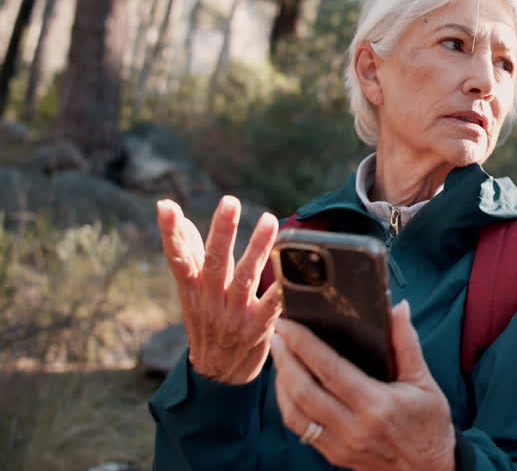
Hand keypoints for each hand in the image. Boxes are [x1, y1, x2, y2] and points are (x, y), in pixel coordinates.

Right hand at [158, 196, 282, 384]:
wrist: (218, 373)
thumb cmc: (207, 322)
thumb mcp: (192, 292)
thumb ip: (189, 255)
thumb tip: (179, 219)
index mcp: (193, 288)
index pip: (177, 257)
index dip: (170, 232)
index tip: (166, 206)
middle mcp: (210, 299)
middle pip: (214, 262)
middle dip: (221, 230)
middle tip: (229, 201)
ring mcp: (233, 314)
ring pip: (245, 277)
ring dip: (257, 248)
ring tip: (269, 220)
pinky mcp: (257, 327)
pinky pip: (271, 305)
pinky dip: (280, 289)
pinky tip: (291, 271)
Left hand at [271, 301, 455, 470]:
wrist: (428, 469)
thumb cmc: (429, 424)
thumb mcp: (424, 382)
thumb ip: (407, 343)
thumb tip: (399, 308)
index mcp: (377, 405)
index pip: (330, 370)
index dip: (304, 345)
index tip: (289, 325)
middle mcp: (354, 427)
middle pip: (304, 391)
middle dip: (285, 359)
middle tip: (277, 333)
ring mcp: (340, 444)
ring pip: (295, 413)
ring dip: (281, 383)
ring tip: (279, 357)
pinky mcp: (333, 455)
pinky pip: (301, 429)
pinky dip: (288, 405)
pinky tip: (288, 387)